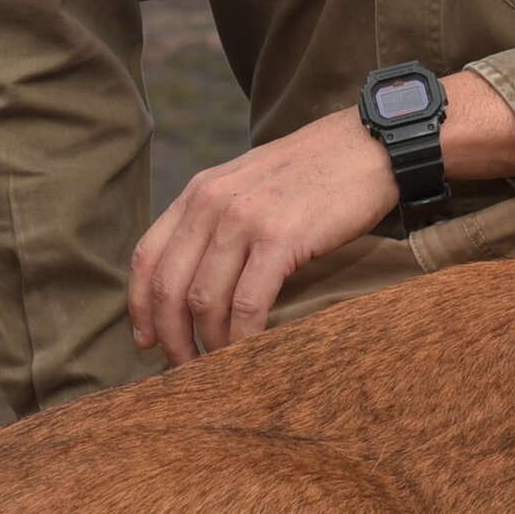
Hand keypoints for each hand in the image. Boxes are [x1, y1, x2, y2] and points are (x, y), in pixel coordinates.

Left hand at [131, 72, 514, 360]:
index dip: (142, 307)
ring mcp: (244, 219)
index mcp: (199, 191)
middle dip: (172, 337)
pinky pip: (247, 303)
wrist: (372, 144)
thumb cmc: (320, 170)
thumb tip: (202, 275)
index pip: (147, 257)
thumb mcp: (252, 182)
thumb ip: (220, 218)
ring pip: (204, 301)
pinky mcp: (280, 237)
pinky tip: (250, 354)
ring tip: (220, 368)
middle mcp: (211, 203)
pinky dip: (243, 337)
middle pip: (169, 286)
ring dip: (207, 344)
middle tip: (185, 368)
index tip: (148, 341)